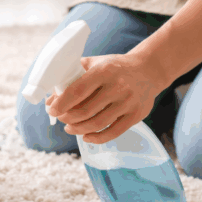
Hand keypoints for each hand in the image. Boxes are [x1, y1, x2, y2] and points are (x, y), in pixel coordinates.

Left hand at [45, 53, 166, 143]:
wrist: (149, 70)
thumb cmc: (116, 67)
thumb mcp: (96, 63)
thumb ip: (74, 75)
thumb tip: (52, 97)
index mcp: (104, 71)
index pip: (77, 91)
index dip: (61, 103)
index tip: (52, 110)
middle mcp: (118, 86)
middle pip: (85, 111)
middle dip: (67, 118)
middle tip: (60, 118)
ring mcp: (128, 102)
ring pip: (96, 124)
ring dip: (78, 129)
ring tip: (69, 128)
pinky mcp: (136, 115)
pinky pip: (112, 132)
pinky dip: (96, 138)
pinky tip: (86, 136)